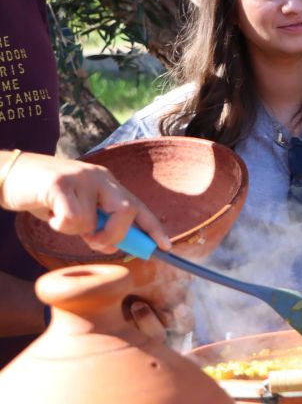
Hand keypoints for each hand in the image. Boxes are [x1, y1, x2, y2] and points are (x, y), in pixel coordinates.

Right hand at [0, 151, 170, 252]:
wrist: (10, 175)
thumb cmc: (45, 197)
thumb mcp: (77, 210)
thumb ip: (96, 224)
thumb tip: (115, 246)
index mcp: (108, 183)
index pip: (138, 207)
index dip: (153, 228)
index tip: (165, 247)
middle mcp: (101, 177)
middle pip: (127, 210)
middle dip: (115, 234)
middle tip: (95, 241)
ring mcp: (82, 177)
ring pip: (91, 222)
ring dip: (73, 230)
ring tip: (58, 214)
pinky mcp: (60, 183)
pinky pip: (71, 218)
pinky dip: (59, 225)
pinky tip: (49, 212)